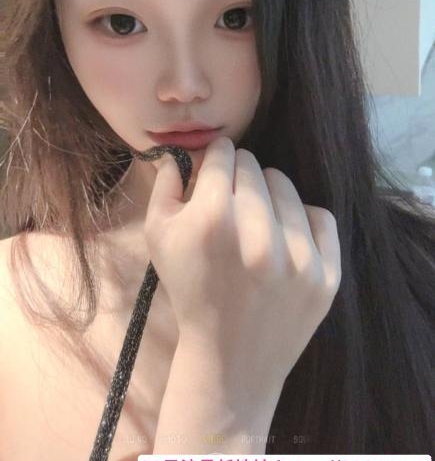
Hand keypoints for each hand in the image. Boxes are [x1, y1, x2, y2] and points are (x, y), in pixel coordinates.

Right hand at [144, 135, 341, 389]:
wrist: (230, 361)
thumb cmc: (189, 291)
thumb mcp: (159, 237)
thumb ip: (166, 184)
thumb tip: (182, 151)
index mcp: (213, 218)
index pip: (224, 153)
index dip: (215, 161)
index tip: (214, 174)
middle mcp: (259, 233)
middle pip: (254, 166)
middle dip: (238, 177)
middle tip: (232, 204)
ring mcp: (298, 256)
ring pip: (286, 186)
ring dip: (269, 196)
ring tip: (257, 224)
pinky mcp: (327, 275)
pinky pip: (320, 217)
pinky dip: (302, 222)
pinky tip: (285, 239)